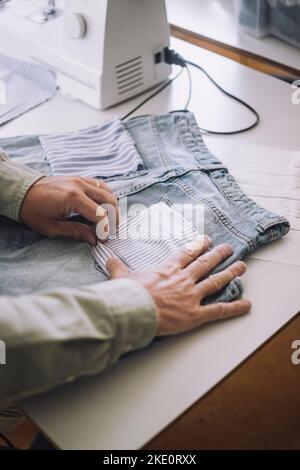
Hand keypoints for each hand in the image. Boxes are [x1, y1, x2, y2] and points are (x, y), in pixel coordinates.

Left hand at [20, 176, 117, 245]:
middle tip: (110, 232)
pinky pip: (100, 185)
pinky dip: (106, 196)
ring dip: (112, 207)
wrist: (22, 191)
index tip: (104, 239)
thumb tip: (94, 240)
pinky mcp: (79, 178)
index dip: (105, 229)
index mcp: (73, 198)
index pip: (101, 214)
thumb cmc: (34, 210)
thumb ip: (76, 232)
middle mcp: (79, 186)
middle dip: (114, 219)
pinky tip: (102, 207)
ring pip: (108, 192)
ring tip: (108, 221)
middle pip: (110, 201)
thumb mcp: (53, 227)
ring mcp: (80, 179)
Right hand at [107, 236, 250, 335]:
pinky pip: (218, 310)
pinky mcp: (195, 315)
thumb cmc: (127, 295)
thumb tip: (108, 258)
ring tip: (242, 267)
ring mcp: (191, 296)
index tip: (205, 240)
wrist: (133, 311)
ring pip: (215, 281)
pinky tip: (247, 304)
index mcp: (167, 270)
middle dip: (218, 254)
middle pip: (205, 264)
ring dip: (230, 273)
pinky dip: (234, 308)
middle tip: (229, 248)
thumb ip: (117, 267)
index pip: (186, 254)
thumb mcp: (121, 277)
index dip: (197, 246)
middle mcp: (183, 280)